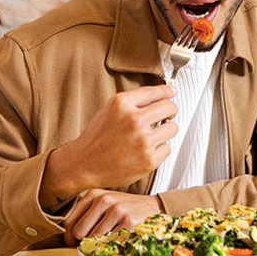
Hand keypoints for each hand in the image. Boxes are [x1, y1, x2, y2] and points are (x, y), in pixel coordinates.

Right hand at [39, 84, 177, 211]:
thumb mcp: (111, 109)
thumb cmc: (98, 137)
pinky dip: (158, 150)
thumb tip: (167, 92)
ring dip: (164, 131)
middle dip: (169, 112)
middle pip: (170, 107)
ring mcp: (142, 141)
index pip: (155, 91)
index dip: (167, 91)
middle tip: (163, 118)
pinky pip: (167, 148)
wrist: (84, 164)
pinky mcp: (148, 160)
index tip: (173, 91)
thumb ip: (135, 101)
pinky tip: (144, 151)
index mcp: (122, 103)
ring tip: (150, 136)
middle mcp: (133, 120)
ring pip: (173, 128)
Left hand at [63, 190, 162, 245]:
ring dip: (101, 243)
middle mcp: (103, 200)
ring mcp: (116, 210)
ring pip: (94, 239)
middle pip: (79, 233)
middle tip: (96, 240)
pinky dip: (113, 245)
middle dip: (85, 241)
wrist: (153, 207)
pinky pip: (110, 242)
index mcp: (93, 194)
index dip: (70, 238)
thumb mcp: (104, 203)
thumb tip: (67, 238)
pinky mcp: (128, 222)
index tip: (76, 243)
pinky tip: (121, 237)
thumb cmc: (124, 208)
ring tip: (112, 236)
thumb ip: (85, 214)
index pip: (68, 223)